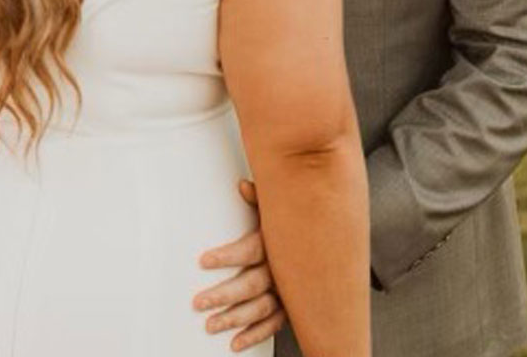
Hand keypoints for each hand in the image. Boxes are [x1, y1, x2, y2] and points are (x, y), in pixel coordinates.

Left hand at [193, 179, 285, 352]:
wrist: (327, 244)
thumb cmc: (294, 224)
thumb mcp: (278, 208)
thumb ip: (260, 199)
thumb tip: (242, 185)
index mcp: (276, 243)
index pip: (250, 250)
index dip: (228, 256)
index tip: (204, 260)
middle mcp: (283, 269)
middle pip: (252, 284)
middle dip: (224, 295)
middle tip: (200, 302)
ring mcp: (289, 291)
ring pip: (261, 308)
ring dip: (235, 319)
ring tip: (211, 325)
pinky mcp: (292, 306)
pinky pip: (274, 324)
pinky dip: (255, 335)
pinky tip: (235, 343)